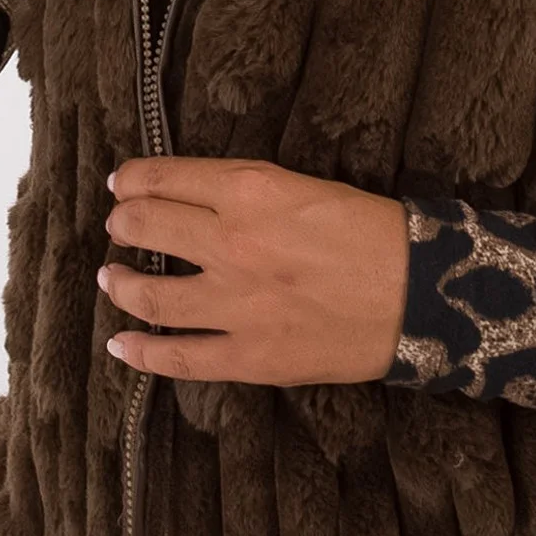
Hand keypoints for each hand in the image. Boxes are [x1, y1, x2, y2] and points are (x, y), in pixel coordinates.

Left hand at [100, 156, 409, 387]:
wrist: (422, 293)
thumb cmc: (376, 233)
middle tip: (119, 224)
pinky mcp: (249, 356)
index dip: (135, 179)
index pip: (166, 177)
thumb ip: (251, 192)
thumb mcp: (309, 186)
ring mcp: (235, 304)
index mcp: (251, 191)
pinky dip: (142, 351)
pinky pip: (179, 358)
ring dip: (121, 282)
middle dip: (124, 222)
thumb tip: (202, 197)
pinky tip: (122, 343)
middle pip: (148, 226)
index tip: (124, 183)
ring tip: (113, 277)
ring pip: (150, 294)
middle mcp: (232, 243)